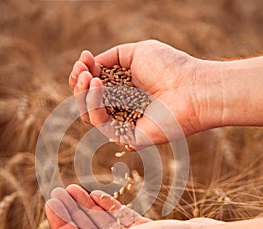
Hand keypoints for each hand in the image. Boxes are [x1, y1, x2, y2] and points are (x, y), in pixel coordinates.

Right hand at [69, 40, 217, 145]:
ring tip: (88, 77)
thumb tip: (90, 62)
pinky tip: (98, 86)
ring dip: (82, 94)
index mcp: (122, 88)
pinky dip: (95, 104)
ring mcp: (122, 122)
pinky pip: (101, 124)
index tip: (84, 59)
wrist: (191, 88)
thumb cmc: (169, 67)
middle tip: (81, 70)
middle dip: (78, 83)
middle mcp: (120, 106)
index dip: (83, 73)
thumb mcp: (136, 52)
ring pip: (88, 113)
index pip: (93, 85)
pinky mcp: (126, 137)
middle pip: (86, 101)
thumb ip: (112, 57)